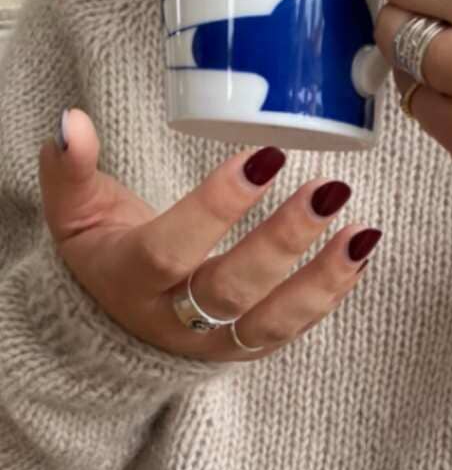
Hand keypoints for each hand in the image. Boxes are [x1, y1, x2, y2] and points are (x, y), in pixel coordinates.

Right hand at [38, 110, 380, 361]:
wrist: (116, 327)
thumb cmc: (107, 255)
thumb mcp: (74, 214)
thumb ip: (70, 169)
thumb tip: (71, 120)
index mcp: (130, 280)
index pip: (172, 250)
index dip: (216, 209)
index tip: (264, 159)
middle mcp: (175, 320)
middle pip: (232, 290)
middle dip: (283, 242)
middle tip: (327, 189)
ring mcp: (216, 342)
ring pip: (272, 321)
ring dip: (322, 279)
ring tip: (362, 232)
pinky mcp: (248, 349)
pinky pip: (294, 329)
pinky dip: (332, 294)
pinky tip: (360, 252)